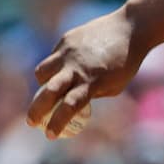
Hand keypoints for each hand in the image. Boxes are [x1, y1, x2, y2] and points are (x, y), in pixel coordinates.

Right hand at [26, 7, 145, 138]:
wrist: (131, 28)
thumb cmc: (126, 63)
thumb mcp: (114, 85)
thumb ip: (91, 93)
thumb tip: (72, 102)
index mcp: (92, 82)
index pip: (69, 107)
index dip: (56, 123)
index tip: (49, 135)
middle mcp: (77, 68)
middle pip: (48, 92)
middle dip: (36, 110)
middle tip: (31, 122)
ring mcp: (69, 52)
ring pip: (42, 72)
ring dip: (43, 83)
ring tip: (51, 86)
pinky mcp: (66, 39)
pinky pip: (54, 57)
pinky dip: (57, 65)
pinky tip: (70, 63)